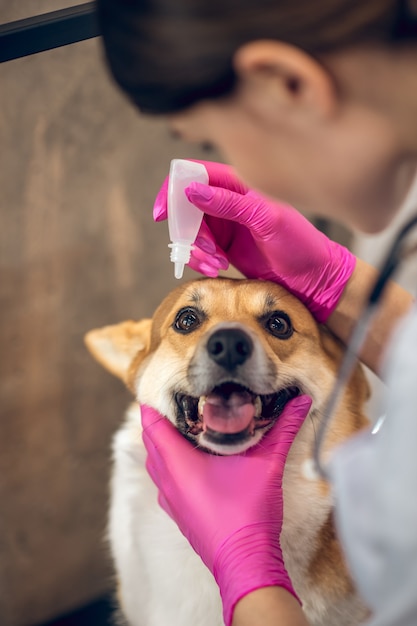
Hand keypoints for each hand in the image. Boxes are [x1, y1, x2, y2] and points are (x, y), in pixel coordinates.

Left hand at [141, 395, 311, 625]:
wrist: (246, 564)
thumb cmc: (249, 514)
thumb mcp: (268, 464)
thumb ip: (285, 428)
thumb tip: (302, 400)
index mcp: (177, 463)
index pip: (151, 422)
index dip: (156, 399)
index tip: (170, 382)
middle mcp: (166, 479)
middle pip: (152, 438)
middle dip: (163, 416)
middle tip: (184, 397)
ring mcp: (170, 498)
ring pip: (157, 459)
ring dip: (166, 440)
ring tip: (188, 422)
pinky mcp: (178, 511)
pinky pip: (165, 478)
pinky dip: (172, 462)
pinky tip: (195, 458)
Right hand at [154, 160, 354, 321]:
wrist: (313, 279)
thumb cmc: (300, 244)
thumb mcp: (266, 220)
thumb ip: (229, 203)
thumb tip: (190, 191)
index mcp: (239, 183)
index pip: (195, 174)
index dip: (173, 190)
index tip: (163, 214)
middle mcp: (228, 200)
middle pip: (186, 207)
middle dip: (188, 231)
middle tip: (205, 251)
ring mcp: (225, 224)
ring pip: (190, 231)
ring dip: (195, 250)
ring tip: (215, 264)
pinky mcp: (223, 246)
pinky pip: (198, 249)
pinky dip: (200, 260)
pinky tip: (217, 268)